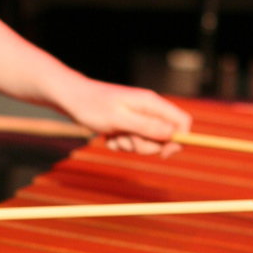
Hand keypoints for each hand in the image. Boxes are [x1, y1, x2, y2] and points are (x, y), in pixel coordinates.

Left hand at [65, 75, 191, 157]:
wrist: (70, 99)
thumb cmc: (92, 106)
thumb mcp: (119, 119)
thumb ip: (147, 127)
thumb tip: (173, 134)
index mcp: (151, 103)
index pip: (182, 121)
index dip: (179, 139)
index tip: (164, 153)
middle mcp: (148, 109)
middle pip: (165, 137)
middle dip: (146, 146)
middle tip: (126, 138)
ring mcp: (137, 117)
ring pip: (146, 142)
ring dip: (129, 145)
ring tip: (113, 134)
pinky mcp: (127, 124)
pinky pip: (131, 142)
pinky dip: (118, 143)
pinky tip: (106, 134)